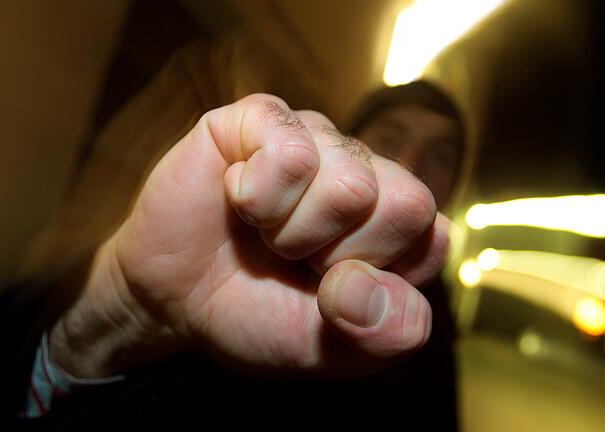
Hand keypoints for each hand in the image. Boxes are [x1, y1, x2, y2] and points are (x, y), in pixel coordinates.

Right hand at [48, 94, 450, 378]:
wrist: (172, 301)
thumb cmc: (256, 314)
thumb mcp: (333, 350)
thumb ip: (384, 334)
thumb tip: (363, 283)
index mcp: (394, 220)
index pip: (432, 238)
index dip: (376, 279)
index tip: (330, 290)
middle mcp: (364, 169)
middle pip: (406, 203)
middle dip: (340, 256)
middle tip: (297, 260)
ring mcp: (315, 137)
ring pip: (350, 184)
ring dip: (292, 233)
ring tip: (264, 234)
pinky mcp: (262, 117)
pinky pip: (290, 151)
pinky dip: (257, 197)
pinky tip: (240, 201)